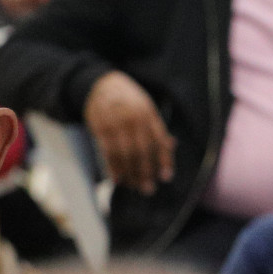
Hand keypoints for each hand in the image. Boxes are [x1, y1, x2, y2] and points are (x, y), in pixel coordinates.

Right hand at [83, 70, 174, 195]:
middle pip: (142, 151)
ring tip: (134, 186)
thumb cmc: (129, 100)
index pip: (159, 140)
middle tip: (148, 189)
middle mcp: (133, 119)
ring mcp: (116, 123)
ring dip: (129, 174)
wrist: (101, 84)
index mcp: (149, 114)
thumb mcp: (147, 107)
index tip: (166, 177)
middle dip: (146, 172)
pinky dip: (113, 168)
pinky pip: (107, 152)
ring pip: (124, 154)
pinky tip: (117, 179)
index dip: (164, 160)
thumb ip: (157, 127)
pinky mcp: (100, 128)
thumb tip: (172, 146)